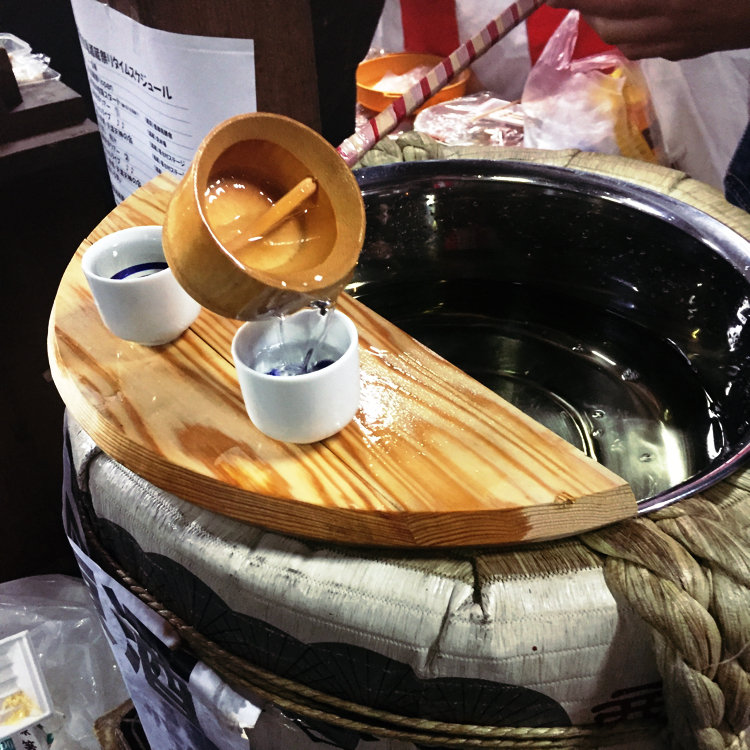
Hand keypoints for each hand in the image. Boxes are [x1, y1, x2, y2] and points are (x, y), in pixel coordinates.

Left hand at [544, 0, 749, 59]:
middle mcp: (667, 23)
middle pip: (605, 23)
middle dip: (582, 5)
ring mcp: (676, 42)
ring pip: (620, 40)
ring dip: (601, 20)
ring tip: (595, 2)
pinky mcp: (684, 52)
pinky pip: (641, 48)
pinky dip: (625, 33)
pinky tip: (626, 18)